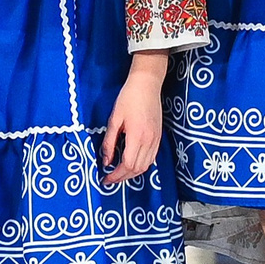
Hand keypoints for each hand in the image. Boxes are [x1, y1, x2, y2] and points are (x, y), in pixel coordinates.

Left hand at [100, 51, 165, 183]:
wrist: (147, 84)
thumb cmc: (129, 98)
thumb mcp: (114, 119)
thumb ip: (109, 142)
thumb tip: (106, 161)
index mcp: (137, 136)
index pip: (127, 164)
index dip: (116, 175)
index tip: (105, 178)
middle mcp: (149, 140)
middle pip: (137, 169)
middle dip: (123, 177)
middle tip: (110, 179)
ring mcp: (156, 139)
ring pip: (146, 165)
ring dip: (132, 173)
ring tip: (119, 174)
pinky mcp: (158, 136)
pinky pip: (151, 157)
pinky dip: (141, 165)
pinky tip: (131, 163)